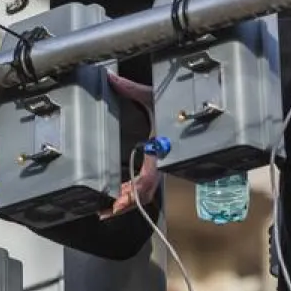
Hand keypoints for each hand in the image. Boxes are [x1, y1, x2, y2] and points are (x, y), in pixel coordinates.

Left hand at [102, 71, 159, 219]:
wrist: (187, 105)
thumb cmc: (171, 102)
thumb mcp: (151, 95)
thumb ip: (131, 88)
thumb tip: (112, 78)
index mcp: (159, 149)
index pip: (148, 178)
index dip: (134, 192)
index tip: (118, 201)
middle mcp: (159, 162)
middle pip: (145, 193)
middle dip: (126, 204)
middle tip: (105, 212)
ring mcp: (157, 165)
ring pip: (144, 193)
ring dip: (126, 203)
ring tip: (104, 210)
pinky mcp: (153, 165)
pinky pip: (144, 185)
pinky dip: (130, 194)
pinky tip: (115, 197)